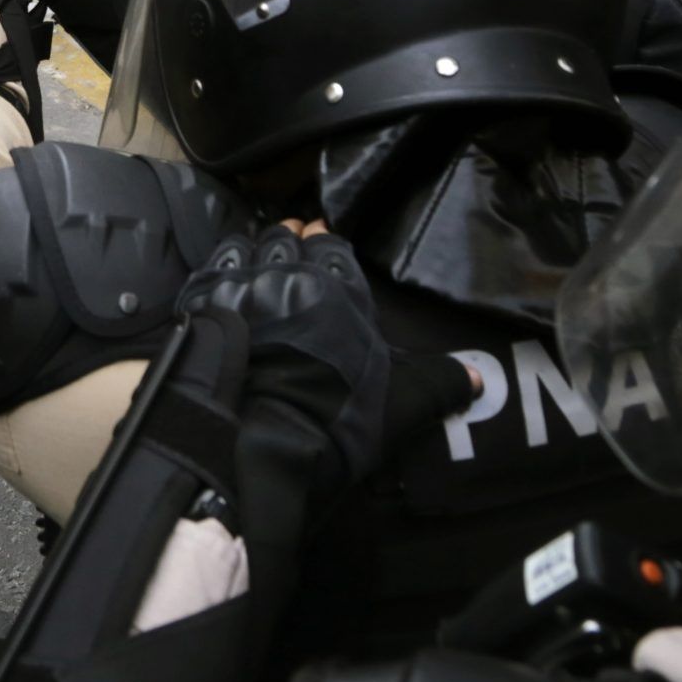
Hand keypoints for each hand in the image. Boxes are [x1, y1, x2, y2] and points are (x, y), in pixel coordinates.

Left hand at [179, 226, 477, 484]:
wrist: (256, 444)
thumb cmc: (333, 423)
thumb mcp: (397, 407)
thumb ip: (437, 384)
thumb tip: (478, 378)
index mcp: (339, 291)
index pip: (332, 247)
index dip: (326, 243)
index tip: (322, 239)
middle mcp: (291, 275)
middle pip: (287, 238)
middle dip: (290, 236)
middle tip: (292, 239)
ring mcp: (242, 286)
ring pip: (247, 246)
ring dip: (254, 247)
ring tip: (257, 254)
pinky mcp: (203, 305)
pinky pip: (211, 267)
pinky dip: (219, 266)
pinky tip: (222, 275)